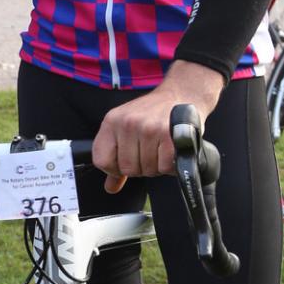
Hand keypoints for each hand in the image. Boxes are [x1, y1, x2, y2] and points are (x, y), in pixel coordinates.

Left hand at [91, 62, 224, 191]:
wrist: (182, 94)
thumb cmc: (152, 114)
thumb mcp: (126, 129)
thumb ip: (116, 158)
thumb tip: (110, 188)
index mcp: (111, 121)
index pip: (101, 161)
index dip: (115, 168)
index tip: (127, 161)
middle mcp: (128, 124)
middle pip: (128, 169)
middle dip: (141, 167)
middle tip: (151, 152)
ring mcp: (148, 129)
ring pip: (147, 170)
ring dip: (157, 166)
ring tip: (161, 149)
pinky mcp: (169, 135)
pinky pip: (165, 168)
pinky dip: (170, 166)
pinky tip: (171, 151)